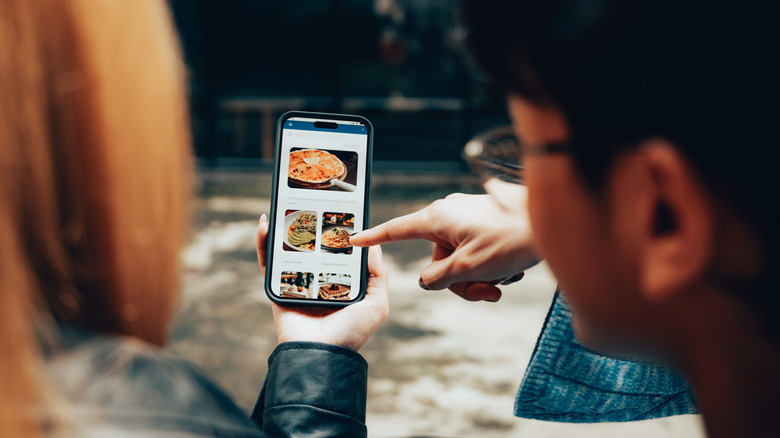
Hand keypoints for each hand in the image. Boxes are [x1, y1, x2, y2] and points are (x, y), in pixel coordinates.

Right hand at [257, 215, 388, 351]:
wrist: (320, 356)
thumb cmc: (350, 334)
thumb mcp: (376, 304)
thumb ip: (377, 276)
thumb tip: (373, 247)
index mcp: (341, 283)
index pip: (339, 251)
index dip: (339, 231)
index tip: (340, 209)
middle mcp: (319, 281)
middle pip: (312, 247)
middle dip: (310, 224)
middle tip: (311, 201)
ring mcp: (297, 283)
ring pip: (288, 250)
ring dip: (284, 228)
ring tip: (286, 206)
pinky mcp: (277, 287)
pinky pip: (267, 262)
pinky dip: (263, 243)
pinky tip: (265, 223)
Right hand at [350, 193, 538, 301]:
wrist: (552, 222)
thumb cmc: (512, 239)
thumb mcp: (469, 267)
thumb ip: (439, 278)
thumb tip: (429, 281)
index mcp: (438, 217)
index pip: (396, 230)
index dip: (374, 237)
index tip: (353, 239)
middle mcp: (449, 213)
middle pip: (437, 259)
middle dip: (459, 282)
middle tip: (486, 292)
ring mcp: (468, 216)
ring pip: (459, 260)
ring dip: (478, 277)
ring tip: (503, 280)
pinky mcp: (484, 221)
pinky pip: (475, 251)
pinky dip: (488, 265)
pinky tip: (510, 269)